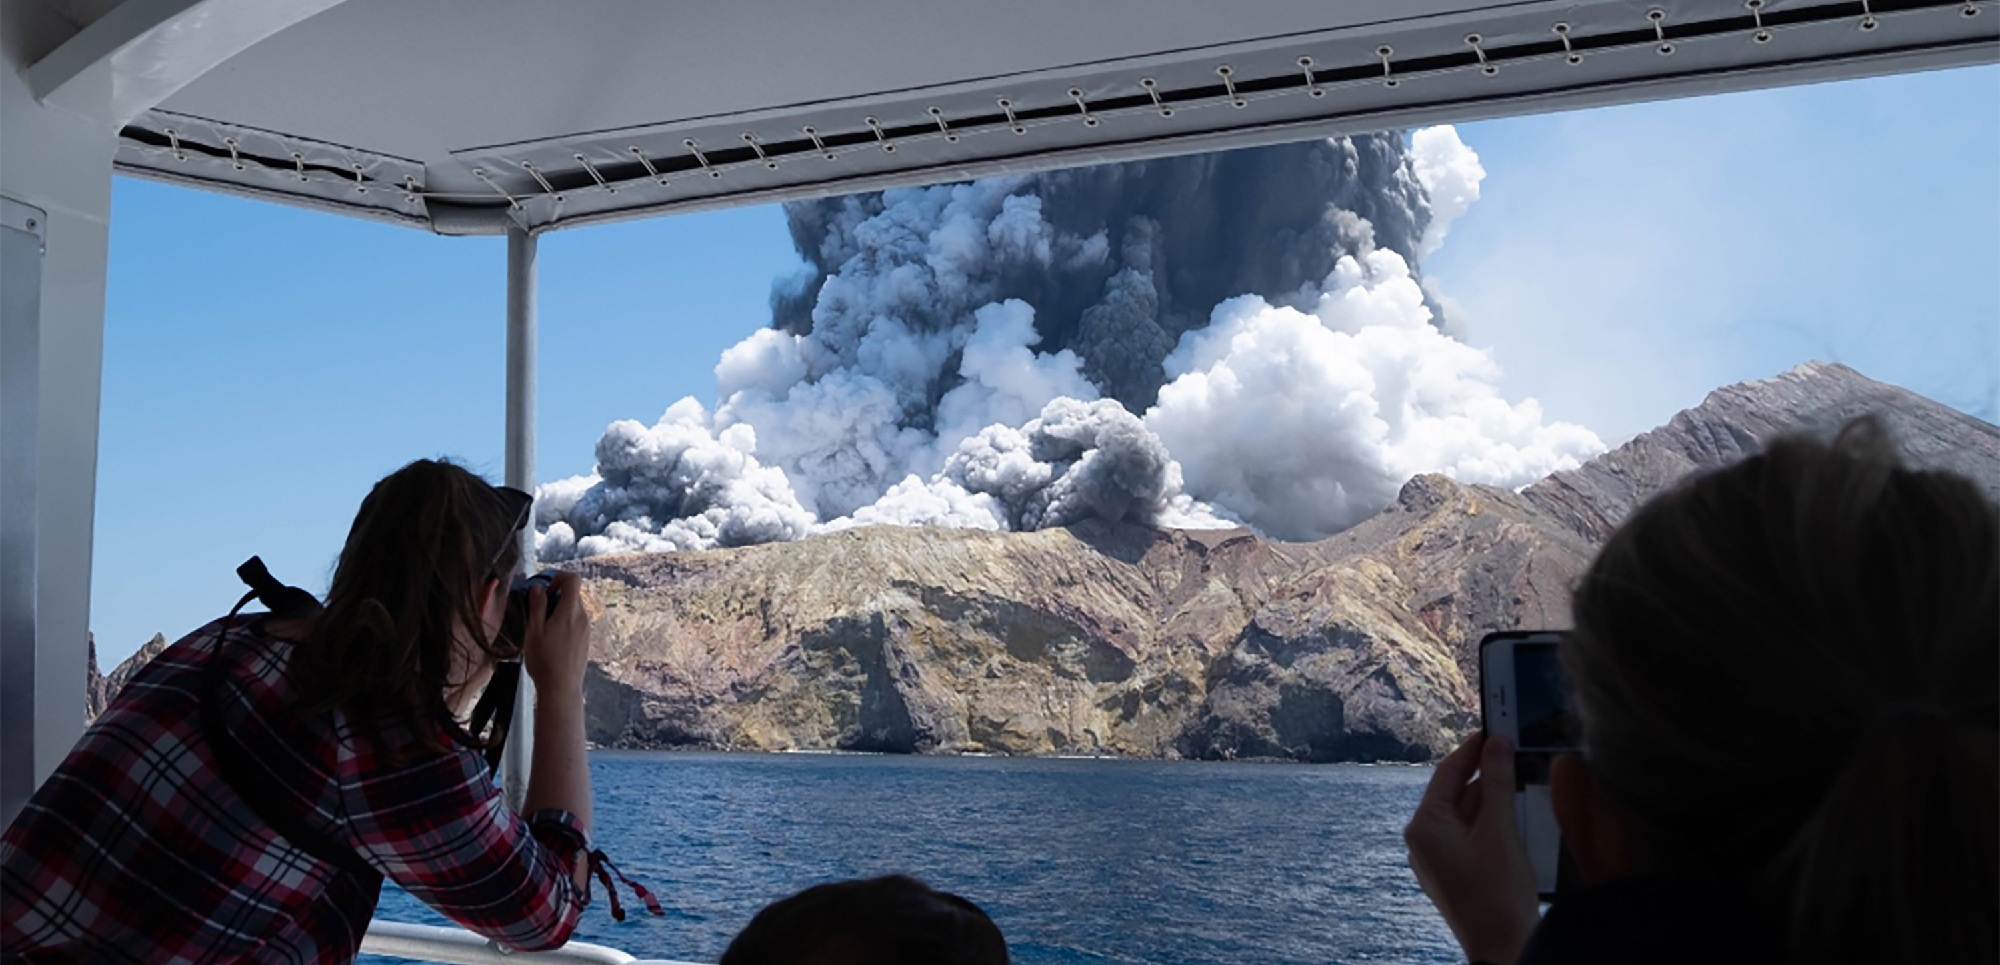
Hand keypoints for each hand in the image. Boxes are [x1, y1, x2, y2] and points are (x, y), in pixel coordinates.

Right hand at [522, 572, 589, 695]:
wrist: (561, 688)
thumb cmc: (544, 660)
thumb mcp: (534, 631)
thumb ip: (537, 606)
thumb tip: (538, 587)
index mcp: (570, 611)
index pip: (573, 579)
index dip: (558, 577)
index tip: (544, 590)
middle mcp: (583, 617)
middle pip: (572, 594)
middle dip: (555, 596)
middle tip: (537, 611)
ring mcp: (586, 629)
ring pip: (574, 609)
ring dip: (558, 611)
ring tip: (542, 629)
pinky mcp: (586, 640)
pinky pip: (576, 622)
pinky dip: (564, 622)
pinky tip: (552, 640)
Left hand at [1404, 733, 1540, 964]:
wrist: (1504, 949)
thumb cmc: (1498, 895)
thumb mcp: (1501, 830)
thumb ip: (1498, 783)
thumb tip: (1496, 743)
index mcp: (1424, 827)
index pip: (1447, 773)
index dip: (1472, 748)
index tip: (1493, 727)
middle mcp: (1423, 841)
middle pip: (1457, 794)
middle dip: (1487, 775)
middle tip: (1515, 751)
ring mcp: (1437, 860)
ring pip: (1467, 816)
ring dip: (1493, 800)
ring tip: (1523, 780)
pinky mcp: (1455, 874)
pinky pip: (1472, 837)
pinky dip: (1493, 824)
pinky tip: (1517, 817)